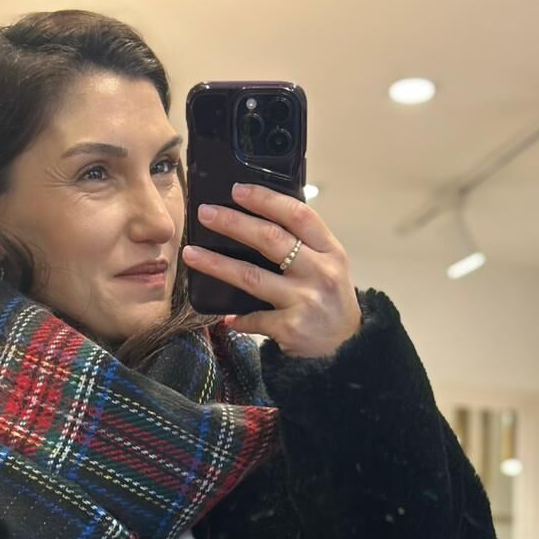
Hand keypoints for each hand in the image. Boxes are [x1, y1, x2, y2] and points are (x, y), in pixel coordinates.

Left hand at [182, 181, 361, 358]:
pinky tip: (223, 316)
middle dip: (234, 223)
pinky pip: (254, 318)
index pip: (297, 215)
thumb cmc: (332, 300)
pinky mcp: (290, 328)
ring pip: (252, 276)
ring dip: (217, 264)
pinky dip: (237, 318)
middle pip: (270, 240)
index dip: (266, 200)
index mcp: (329, 250)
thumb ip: (304, 244)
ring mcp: (304, 300)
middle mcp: (318, 271)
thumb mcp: (330, 265)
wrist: (347, 347)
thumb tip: (258, 221)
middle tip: (206, 213)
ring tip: (191, 254)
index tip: (237, 191)